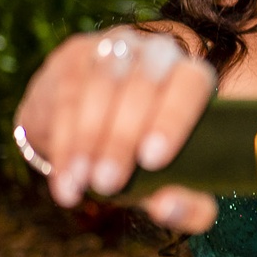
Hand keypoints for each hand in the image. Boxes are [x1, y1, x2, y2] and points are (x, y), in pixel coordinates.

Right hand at [14, 27, 218, 233]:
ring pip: (101, 86)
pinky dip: (64, 141)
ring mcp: (116, 48)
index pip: (191, 84)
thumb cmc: (148, 157)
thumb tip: (167, 207)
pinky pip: (67, 94)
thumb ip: (188, 205)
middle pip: (142, 87)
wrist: (96, 126)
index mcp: (192, 77)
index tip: (153, 160)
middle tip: (108, 183)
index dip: (174, 119)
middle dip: (122, 139)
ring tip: (82, 183)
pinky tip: (63, 177)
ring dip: (88, 139)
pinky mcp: (76, 55)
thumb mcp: (175, 183)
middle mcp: (158, 53)